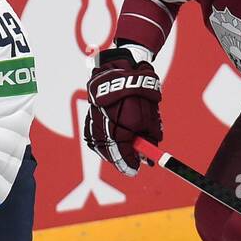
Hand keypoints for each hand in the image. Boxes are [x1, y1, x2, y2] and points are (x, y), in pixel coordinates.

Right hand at [83, 47, 161, 176]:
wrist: (120, 71)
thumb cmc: (138, 95)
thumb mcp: (150, 119)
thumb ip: (149, 140)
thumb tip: (148, 157)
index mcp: (119, 134)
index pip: (123, 158)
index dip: (131, 165)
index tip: (137, 169)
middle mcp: (103, 132)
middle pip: (111, 155)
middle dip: (122, 158)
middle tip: (134, 160)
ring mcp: (93, 125)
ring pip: (101, 147)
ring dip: (113, 149)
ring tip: (124, 146)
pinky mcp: (89, 119)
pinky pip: (95, 137)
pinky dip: (104, 140)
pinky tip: (112, 137)